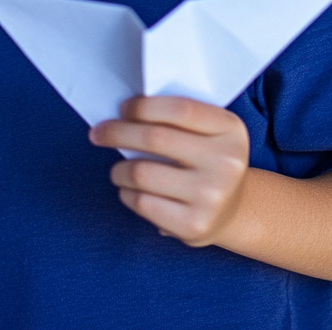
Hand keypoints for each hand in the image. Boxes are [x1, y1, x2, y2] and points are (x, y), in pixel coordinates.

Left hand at [88, 96, 249, 246]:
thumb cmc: (204, 159)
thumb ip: (174, 117)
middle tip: (98, 133)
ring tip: (118, 170)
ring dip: (118, 169)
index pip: (180, 109)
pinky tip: (131, 191)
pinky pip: (142, 202)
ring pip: (141, 172)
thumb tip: (120, 113)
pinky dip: (126, 194)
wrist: (233, 210)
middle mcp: (227, 163)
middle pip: (154, 138)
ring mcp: (213, 196)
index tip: (122, 109)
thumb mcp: (206, 130)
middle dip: (116, 132)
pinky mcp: (195, 225)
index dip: (143, 106)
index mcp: (230, 129)